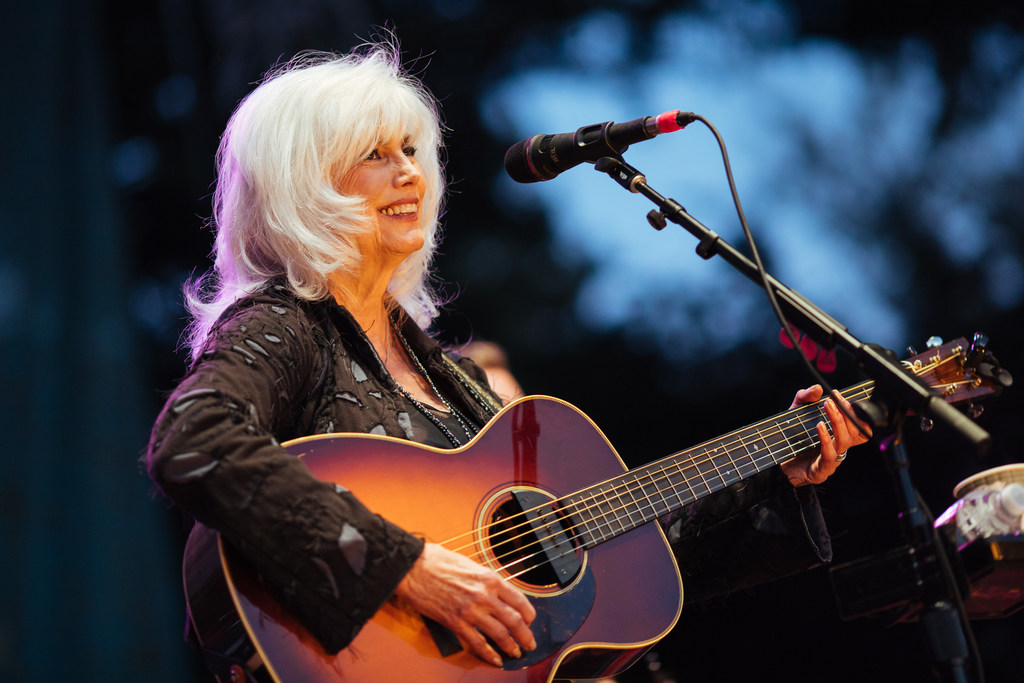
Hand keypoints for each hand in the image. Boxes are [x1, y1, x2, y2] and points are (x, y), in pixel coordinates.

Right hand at [393, 542, 536, 666]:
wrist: (413, 567)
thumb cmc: (438, 561)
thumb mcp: (471, 564)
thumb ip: (485, 580)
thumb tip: (496, 591)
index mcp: (490, 578)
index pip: (519, 601)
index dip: (528, 615)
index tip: (529, 621)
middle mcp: (484, 595)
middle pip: (514, 621)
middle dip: (525, 635)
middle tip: (530, 643)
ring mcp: (470, 611)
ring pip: (499, 634)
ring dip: (511, 646)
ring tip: (516, 652)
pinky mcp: (455, 622)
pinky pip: (477, 642)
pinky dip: (488, 653)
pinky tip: (495, 659)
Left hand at [780, 384, 870, 486]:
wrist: (776, 463)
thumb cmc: (790, 439)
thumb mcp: (796, 413)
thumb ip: (805, 398)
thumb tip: (817, 388)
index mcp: (838, 436)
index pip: (859, 426)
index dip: (856, 412)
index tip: (843, 397)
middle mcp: (838, 447)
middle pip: (855, 431)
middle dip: (847, 412)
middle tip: (836, 398)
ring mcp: (832, 460)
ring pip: (844, 440)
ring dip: (837, 421)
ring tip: (828, 406)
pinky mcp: (821, 470)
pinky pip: (829, 454)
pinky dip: (825, 438)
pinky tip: (819, 426)